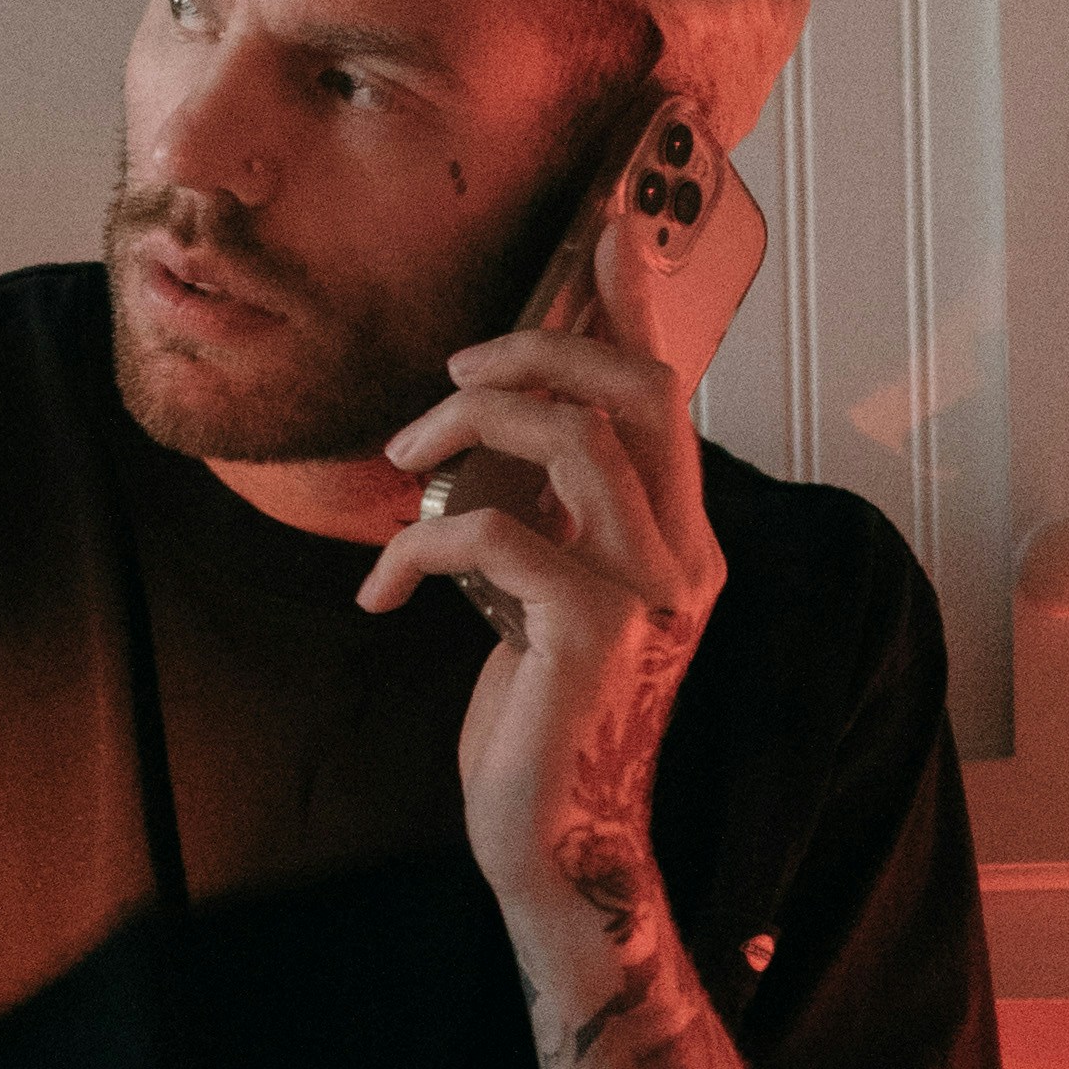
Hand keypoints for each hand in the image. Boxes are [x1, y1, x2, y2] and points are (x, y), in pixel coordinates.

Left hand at [361, 191, 720, 951]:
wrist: (552, 845)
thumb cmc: (538, 719)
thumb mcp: (544, 594)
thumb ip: (550, 512)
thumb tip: (500, 419)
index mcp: (680, 539)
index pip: (666, 394)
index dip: (637, 301)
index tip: (607, 223)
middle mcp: (685, 556)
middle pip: (633, 387)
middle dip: (531, 347)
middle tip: (450, 368)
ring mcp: (648, 593)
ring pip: (569, 435)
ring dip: (465, 422)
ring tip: (402, 467)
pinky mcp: (592, 632)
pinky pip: (496, 533)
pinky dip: (420, 547)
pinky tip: (383, 592)